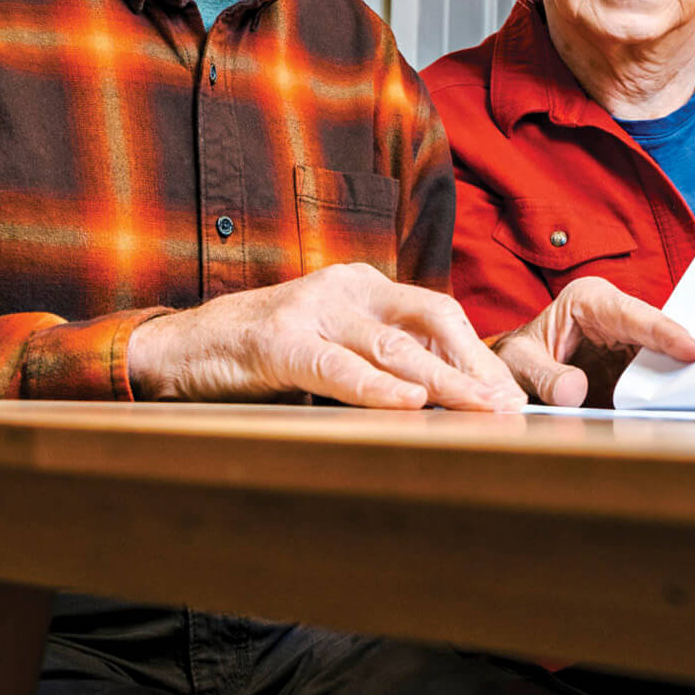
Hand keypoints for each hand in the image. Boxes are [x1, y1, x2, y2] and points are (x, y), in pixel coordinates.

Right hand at [126, 262, 526, 410]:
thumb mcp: (333, 345)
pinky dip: (375, 388)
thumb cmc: (265, 352)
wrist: (183, 347)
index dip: (478, 354)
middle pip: (429, 323)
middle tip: (510, 406)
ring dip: (443, 383)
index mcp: (364, 285)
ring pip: (392, 347)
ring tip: (480, 410)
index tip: (510, 394)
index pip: (438, 313)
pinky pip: (336, 366)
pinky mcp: (277, 341)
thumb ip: (380, 358)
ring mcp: (312, 309)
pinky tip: (408, 405)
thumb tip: (447, 400)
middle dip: (474, 367)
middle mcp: (345, 287)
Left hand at [494, 277, 694, 406]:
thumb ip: (545, 376)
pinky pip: (663, 374)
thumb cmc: (519, 357)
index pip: (630, 314)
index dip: (662, 331)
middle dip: (686, 350)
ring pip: (667, 354)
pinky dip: (676, 388)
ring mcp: (631, 339)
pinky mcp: (638, 364)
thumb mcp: (520, 364)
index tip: (691, 349)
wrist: (518, 371)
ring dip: (686, 373)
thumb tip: (574, 391)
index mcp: (588, 299)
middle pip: (659, 333)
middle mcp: (615, 313)